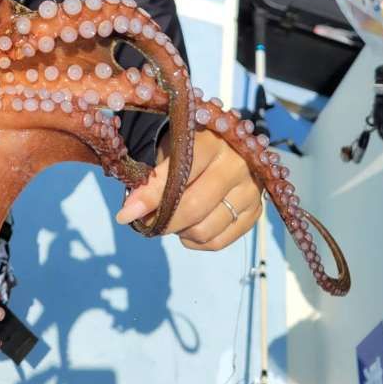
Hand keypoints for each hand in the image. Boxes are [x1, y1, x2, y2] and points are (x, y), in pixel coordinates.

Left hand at [116, 129, 262, 250]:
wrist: (227, 144)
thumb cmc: (192, 145)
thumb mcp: (172, 149)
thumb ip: (154, 176)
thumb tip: (131, 211)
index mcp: (212, 141)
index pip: (179, 175)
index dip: (150, 197)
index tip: (126, 214)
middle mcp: (237, 164)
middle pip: (194, 207)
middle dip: (163, 220)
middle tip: (146, 222)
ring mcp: (251, 190)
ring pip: (205, 229)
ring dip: (179, 232)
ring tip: (171, 219)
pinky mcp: (256, 211)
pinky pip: (219, 242)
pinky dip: (196, 242)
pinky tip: (187, 230)